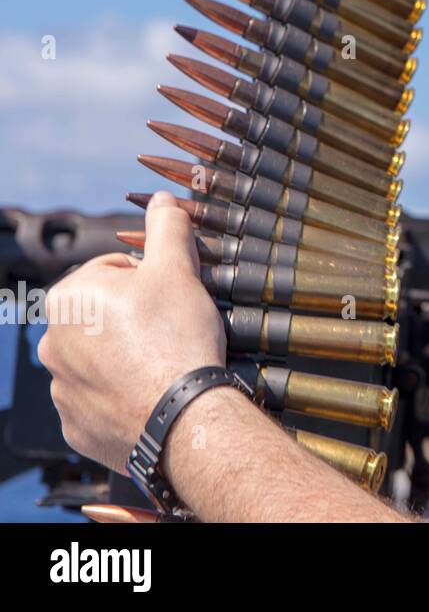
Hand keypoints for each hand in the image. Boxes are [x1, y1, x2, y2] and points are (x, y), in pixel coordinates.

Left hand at [37, 191, 224, 473]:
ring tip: (165, 363)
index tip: (175, 297)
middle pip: (105, 316)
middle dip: (137, 318)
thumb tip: (161, 199)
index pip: (115, 271)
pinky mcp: (75, 425)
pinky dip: (124, 394)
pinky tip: (152, 394)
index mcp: (68, 298)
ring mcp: (61, 389)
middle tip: (174, 328)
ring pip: (101, 358)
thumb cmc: (175, 335)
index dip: (152, 279)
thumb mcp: (178, 268)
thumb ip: (166, 228)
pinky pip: (101, 400)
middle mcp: (51, 343)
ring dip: (128, 356)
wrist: (181, 416)